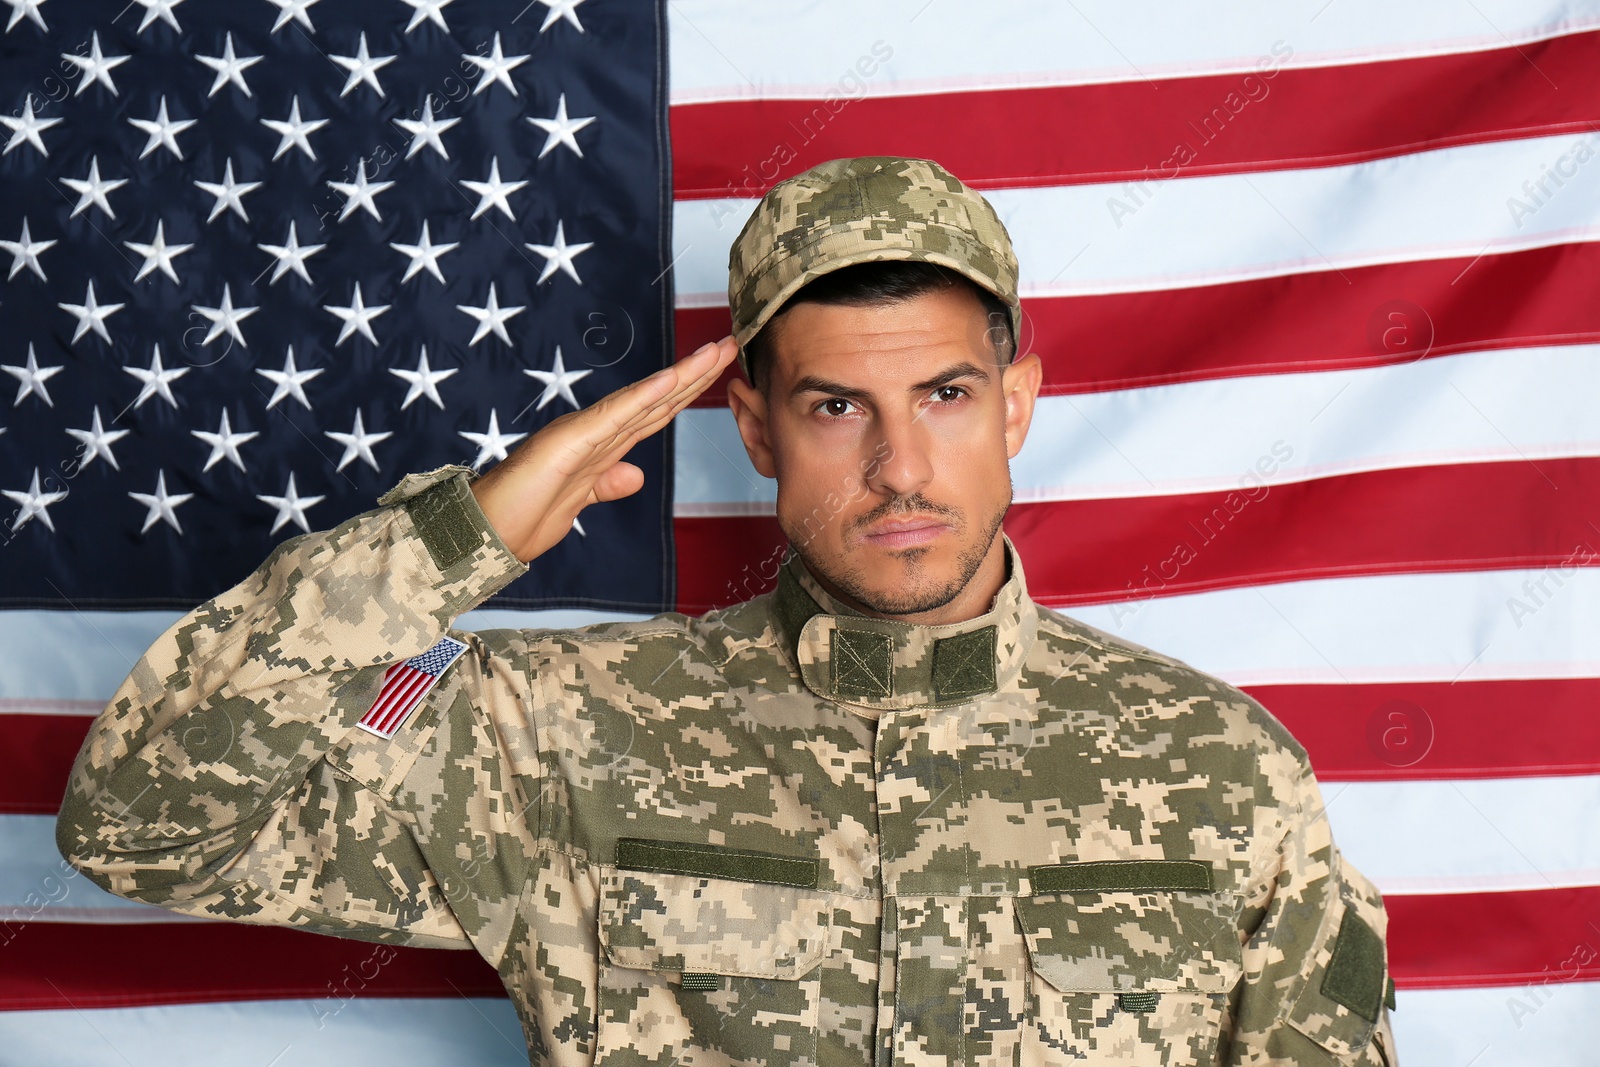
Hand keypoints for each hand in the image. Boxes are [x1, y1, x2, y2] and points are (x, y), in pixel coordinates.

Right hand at [470, 336, 739, 561]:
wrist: (484, 535)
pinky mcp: (568, 443)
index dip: (687, 391)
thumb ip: (606, 484)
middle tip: (731, 346)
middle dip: (697, 374)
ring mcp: (582, 433)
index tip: (718, 370)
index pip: (655, 413)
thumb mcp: (580, 502)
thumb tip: (634, 475)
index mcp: (601, 446)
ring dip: (682, 376)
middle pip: (657, 399)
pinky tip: (670, 380)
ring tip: (715, 353)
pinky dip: (643, 397)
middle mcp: (595, 432)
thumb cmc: (522, 518)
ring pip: (643, 399)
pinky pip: (613, 417)